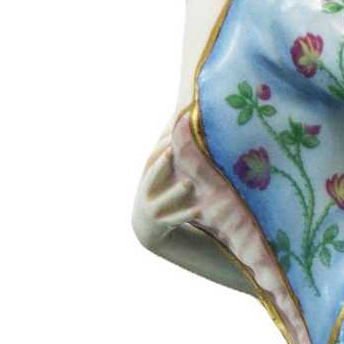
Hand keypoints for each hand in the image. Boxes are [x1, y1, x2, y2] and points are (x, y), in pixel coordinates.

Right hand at [132, 124, 199, 245]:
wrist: (146, 225)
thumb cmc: (158, 190)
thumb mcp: (160, 171)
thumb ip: (169, 151)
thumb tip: (181, 118)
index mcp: (148, 173)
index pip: (154, 155)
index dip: (161, 142)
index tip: (172, 131)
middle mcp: (146, 188)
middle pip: (152, 173)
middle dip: (161, 162)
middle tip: (171, 150)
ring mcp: (152, 206)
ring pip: (164, 198)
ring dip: (175, 191)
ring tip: (188, 183)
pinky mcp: (161, 222)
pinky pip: (175, 219)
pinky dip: (185, 215)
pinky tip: (198, 210)